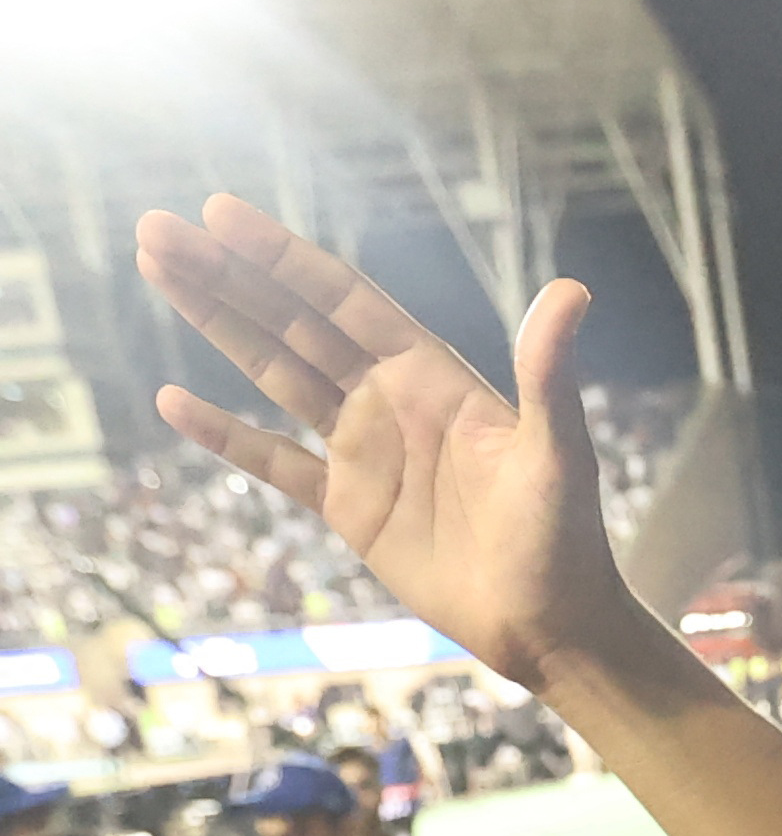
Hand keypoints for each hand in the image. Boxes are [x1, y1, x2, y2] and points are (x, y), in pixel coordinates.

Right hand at [136, 198, 647, 691]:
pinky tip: (171, 400)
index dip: (281, 257)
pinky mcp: (348, 506)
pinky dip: (224, 433)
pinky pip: (274, 461)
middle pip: (293, 323)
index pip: (343, 299)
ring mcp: (365, 451)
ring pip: (275, 374)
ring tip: (158, 272)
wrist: (550, 624)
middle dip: (227, 276)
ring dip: (218, 325)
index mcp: (433, 376)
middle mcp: (391, 401)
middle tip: (155, 229)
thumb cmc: (565, 536)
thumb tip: (572, 290)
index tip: (219, 211)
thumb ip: (548, 371)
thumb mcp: (557, 450)